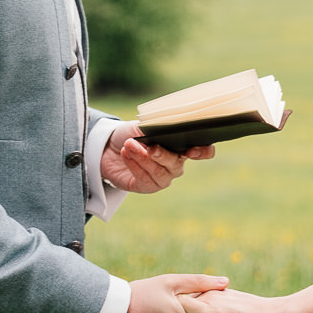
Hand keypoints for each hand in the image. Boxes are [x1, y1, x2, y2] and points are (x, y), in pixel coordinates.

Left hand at [100, 121, 215, 195]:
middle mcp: (175, 164)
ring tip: (129, 145)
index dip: (203, 152)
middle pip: (176, 164)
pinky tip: (126, 154)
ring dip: (143, 158)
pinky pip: (145, 179)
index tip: (191, 151)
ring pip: (159, 173)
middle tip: (150, 147)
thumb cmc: (131, 134)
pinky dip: (134, 165)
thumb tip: (164, 128)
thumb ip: (157, 127)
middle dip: (162, 155)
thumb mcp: (145, 125)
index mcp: (181, 146)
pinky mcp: (147, 187)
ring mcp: (162, 177)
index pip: (204, 151)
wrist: (109, 147)